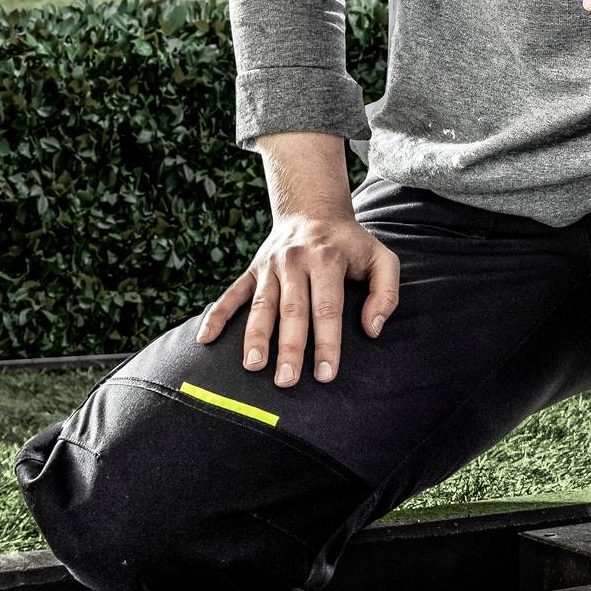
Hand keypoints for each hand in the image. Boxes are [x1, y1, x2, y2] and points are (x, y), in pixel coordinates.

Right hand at [194, 205, 402, 386]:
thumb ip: (386, 293)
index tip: (325, 374)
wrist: (312, 209)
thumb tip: (372, 329)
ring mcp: (269, 266)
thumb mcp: (382, 259)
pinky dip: (217, 315)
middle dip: (288, 347)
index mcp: (327, 261)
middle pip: (291, 311)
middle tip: (286, 381)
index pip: (327, 308)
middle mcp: (295, 262)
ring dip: (254, 336)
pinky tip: (204, 339)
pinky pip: (231, 294)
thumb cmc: (351, 244)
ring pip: (261, 305)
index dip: (326, 342)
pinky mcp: (251, 270)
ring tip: (252, 365)